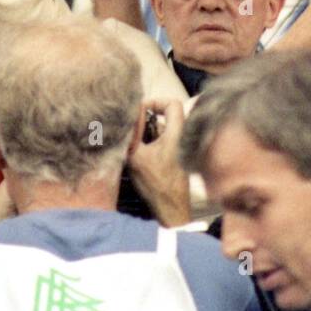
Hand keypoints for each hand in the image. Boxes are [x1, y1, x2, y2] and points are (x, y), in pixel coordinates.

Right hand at [128, 100, 190, 227]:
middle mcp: (182, 138)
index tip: (141, 111)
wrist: (171, 209)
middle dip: (148, 120)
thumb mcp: (136, 155)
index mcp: (177, 133)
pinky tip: (141, 157)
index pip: (172, 103)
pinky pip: (164, 142)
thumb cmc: (156, 184)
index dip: (156, 101)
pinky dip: (152, 144)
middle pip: (166, 116)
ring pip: (163, 130)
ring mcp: (181, 148)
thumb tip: (128, 111)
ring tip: (136, 147)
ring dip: (148, 134)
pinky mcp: (177, 158)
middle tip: (134, 130)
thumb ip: (133, 131)